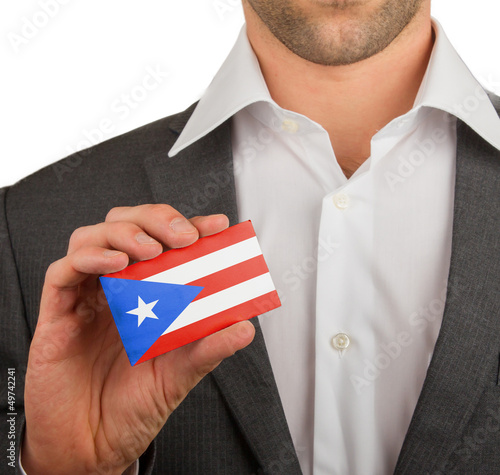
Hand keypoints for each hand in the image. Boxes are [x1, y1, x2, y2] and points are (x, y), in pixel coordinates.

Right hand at [21, 205, 254, 474]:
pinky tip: (115, 264)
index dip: (191, 227)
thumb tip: (245, 327)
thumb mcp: (181, 374)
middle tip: (183, 237)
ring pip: (92, 237)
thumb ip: (209, 348)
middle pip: (127, 225)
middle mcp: (116, 288)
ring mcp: (86, 297)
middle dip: (156, 219)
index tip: (217, 226)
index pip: (166, 244)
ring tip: (150, 250)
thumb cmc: (134, 405)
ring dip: (124, 232)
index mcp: (147, 293)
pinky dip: (89, 258)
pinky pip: (63, 271)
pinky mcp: (57, 313)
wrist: (93, 445)